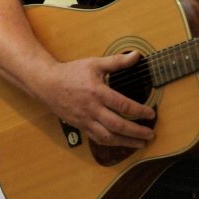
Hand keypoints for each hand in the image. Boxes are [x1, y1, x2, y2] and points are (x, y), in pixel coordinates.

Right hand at [35, 50, 156, 147]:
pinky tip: (121, 143)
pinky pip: (97, 138)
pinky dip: (111, 143)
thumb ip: (116, 61)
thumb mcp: (94, 63)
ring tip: (140, 143)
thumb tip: (136, 55)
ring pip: (107, 136)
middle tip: (150, 134)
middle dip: (136, 132)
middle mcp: (92, 109)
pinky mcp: (81, 126)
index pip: (122, 105)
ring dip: (126, 142)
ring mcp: (85, 120)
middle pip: (117, 125)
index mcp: (97, 92)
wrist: (47, 84)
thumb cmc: (71, 73)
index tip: (151, 113)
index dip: (139, 111)